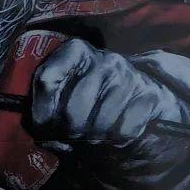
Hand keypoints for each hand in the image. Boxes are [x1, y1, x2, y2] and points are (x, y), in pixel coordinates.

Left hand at [27, 38, 189, 158]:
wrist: (141, 90)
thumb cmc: (93, 95)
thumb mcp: (66, 93)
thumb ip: (46, 110)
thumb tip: (42, 136)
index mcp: (76, 50)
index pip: (46, 80)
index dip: (41, 113)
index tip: (44, 127)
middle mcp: (103, 58)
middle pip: (71, 111)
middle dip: (69, 132)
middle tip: (74, 134)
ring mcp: (128, 75)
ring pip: (98, 125)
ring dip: (94, 138)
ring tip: (95, 133)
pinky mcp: (148, 95)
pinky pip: (123, 131)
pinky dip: (117, 139)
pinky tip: (115, 131)